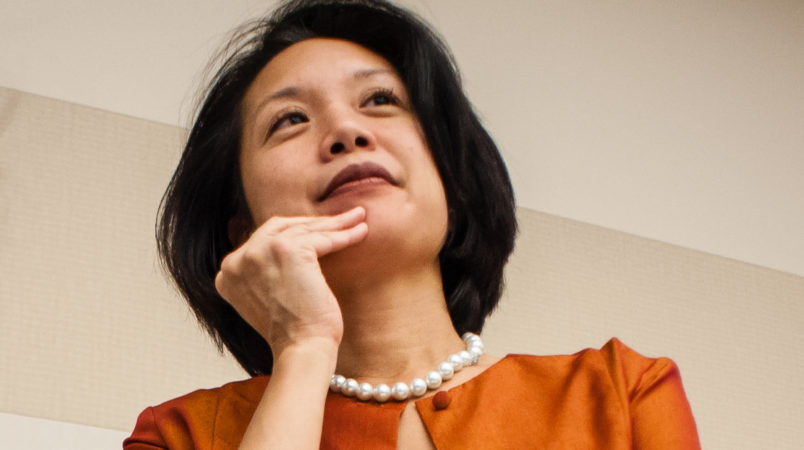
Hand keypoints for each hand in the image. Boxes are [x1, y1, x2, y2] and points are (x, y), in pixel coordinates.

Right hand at [215, 207, 367, 356]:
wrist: (302, 349)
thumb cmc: (294, 332)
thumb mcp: (267, 298)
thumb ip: (266, 273)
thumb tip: (291, 248)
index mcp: (228, 272)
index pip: (262, 239)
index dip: (292, 232)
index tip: (316, 229)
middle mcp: (238, 259)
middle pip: (282, 227)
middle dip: (314, 221)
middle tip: (342, 218)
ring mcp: (260, 252)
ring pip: (305, 229)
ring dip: (335, 223)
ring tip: (358, 218)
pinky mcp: (287, 250)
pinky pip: (323, 237)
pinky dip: (345, 234)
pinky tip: (361, 231)